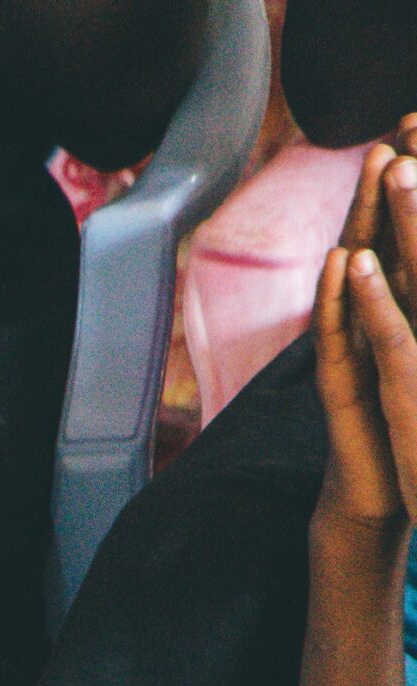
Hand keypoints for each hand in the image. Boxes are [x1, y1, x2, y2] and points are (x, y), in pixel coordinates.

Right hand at [313, 151, 416, 562]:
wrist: (379, 496)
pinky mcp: (340, 386)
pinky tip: (342, 259)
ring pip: (357, 275)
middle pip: (380, 241)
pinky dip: (338, 296)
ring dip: (365, 220)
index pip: (407, 241)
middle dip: (390, 186)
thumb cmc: (411, 432)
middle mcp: (373, 322)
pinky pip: (337, 334)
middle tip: (399, 129)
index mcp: (401, 312)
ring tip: (376, 168)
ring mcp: (353, 351)